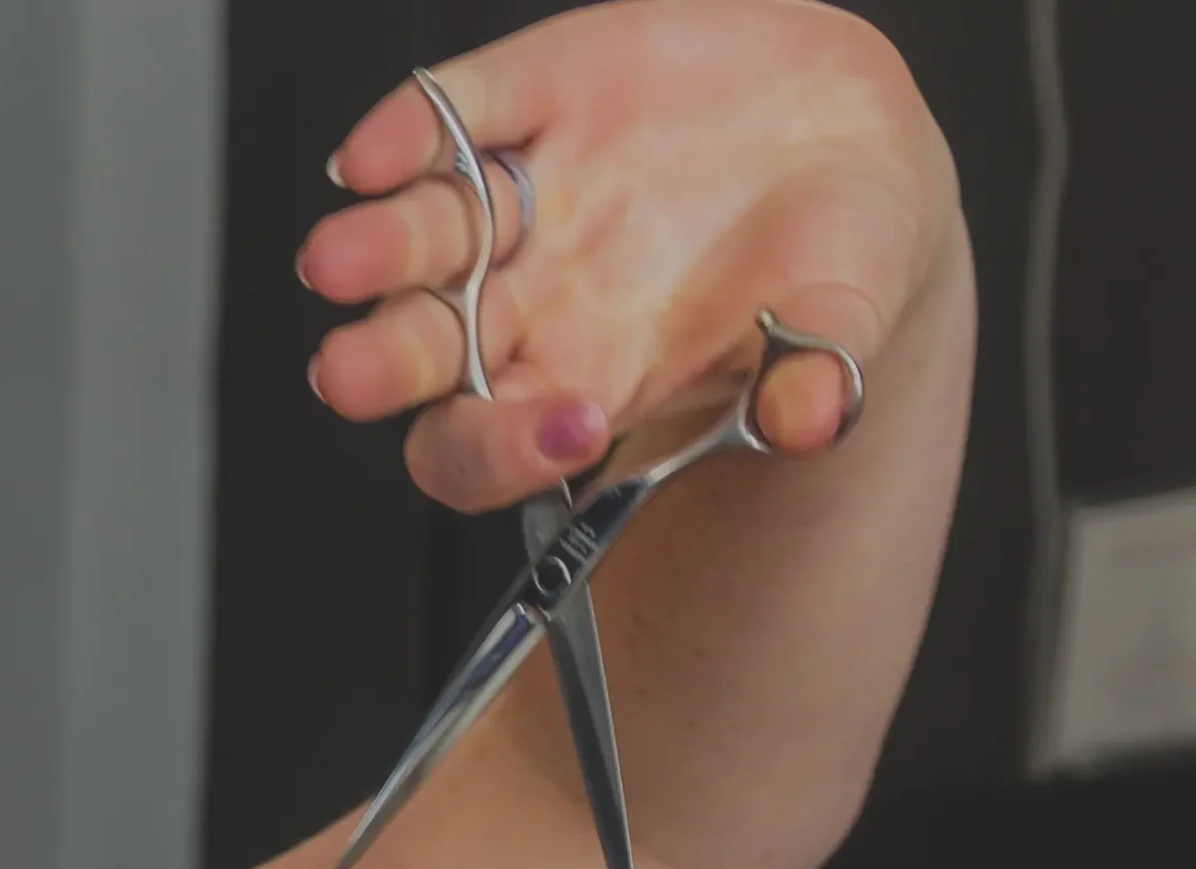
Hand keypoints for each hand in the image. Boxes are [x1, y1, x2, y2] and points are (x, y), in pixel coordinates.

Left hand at [296, 0, 957, 511]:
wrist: (854, 139)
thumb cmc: (833, 262)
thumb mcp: (845, 324)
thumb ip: (818, 375)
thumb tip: (814, 418)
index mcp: (595, 382)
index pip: (499, 448)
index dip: (509, 451)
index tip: (574, 427)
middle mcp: (541, 301)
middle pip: (428, 351)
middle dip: (384, 363)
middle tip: (354, 372)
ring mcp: (532, 199)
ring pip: (422, 234)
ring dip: (374, 249)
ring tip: (340, 259)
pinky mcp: (543, 90)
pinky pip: (454, 112)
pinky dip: (411, 127)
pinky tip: (377, 154)